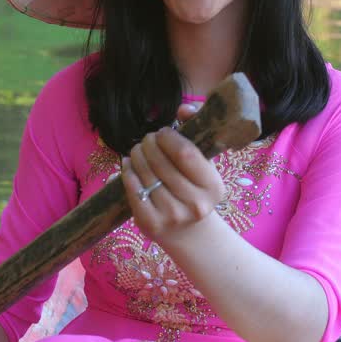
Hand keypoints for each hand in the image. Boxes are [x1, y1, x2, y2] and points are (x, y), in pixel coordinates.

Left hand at [122, 103, 226, 244]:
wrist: (189, 233)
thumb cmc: (195, 190)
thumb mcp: (203, 166)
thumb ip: (195, 133)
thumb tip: (184, 108)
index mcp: (213, 186)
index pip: (185, 153)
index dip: (169, 137)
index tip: (163, 132)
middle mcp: (195, 203)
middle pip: (161, 162)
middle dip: (148, 144)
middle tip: (146, 140)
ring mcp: (173, 216)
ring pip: (145, 174)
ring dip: (136, 156)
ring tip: (137, 150)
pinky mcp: (152, 224)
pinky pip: (133, 190)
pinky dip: (127, 173)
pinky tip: (128, 165)